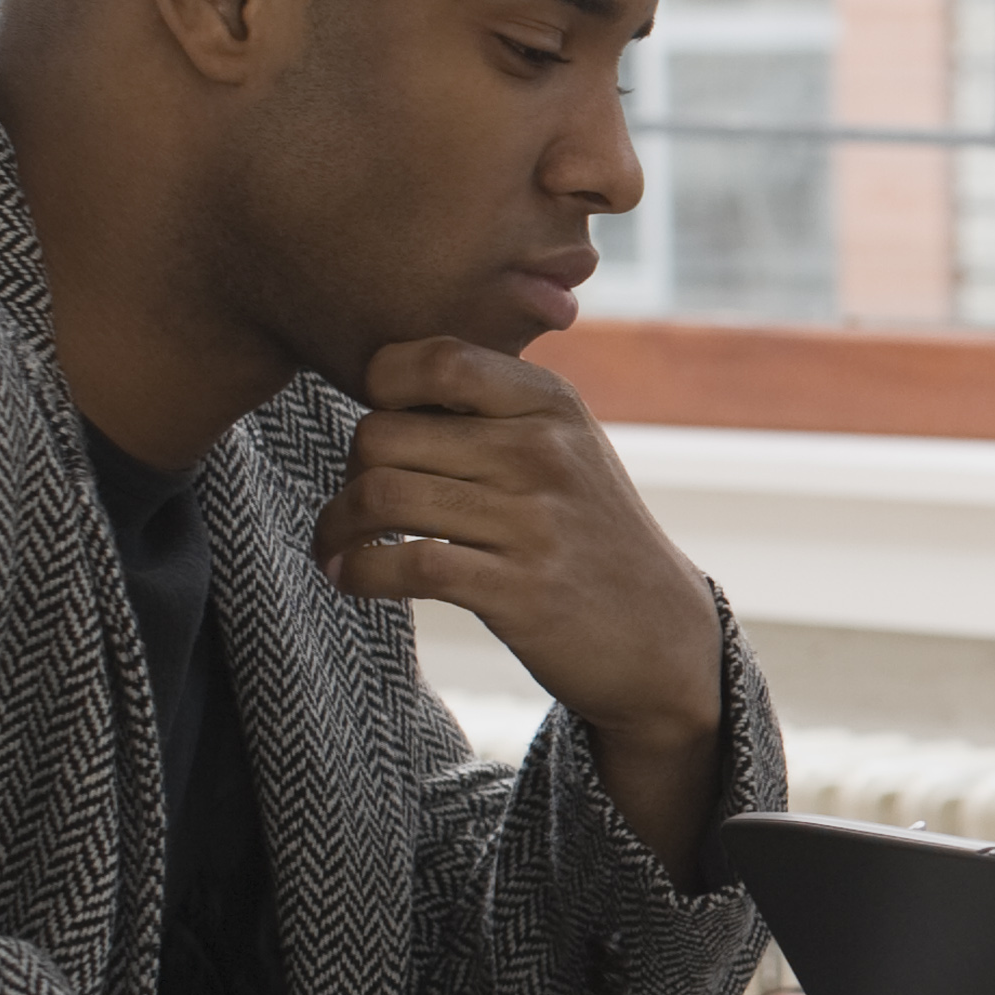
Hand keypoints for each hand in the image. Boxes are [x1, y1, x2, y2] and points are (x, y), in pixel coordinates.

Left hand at [323, 340, 725, 871]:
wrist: (659, 633)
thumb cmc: (587, 534)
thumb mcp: (567, 448)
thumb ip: (494, 407)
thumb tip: (382, 378)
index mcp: (553, 404)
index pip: (435, 360)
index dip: (380, 387)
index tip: (382, 431)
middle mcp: (544, 452)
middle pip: (382, 434)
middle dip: (349, 471)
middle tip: (356, 503)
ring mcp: (533, 521)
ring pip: (381, 497)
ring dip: (335, 528)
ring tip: (335, 546)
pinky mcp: (517, 589)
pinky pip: (402, 565)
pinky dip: (356, 573)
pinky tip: (351, 579)